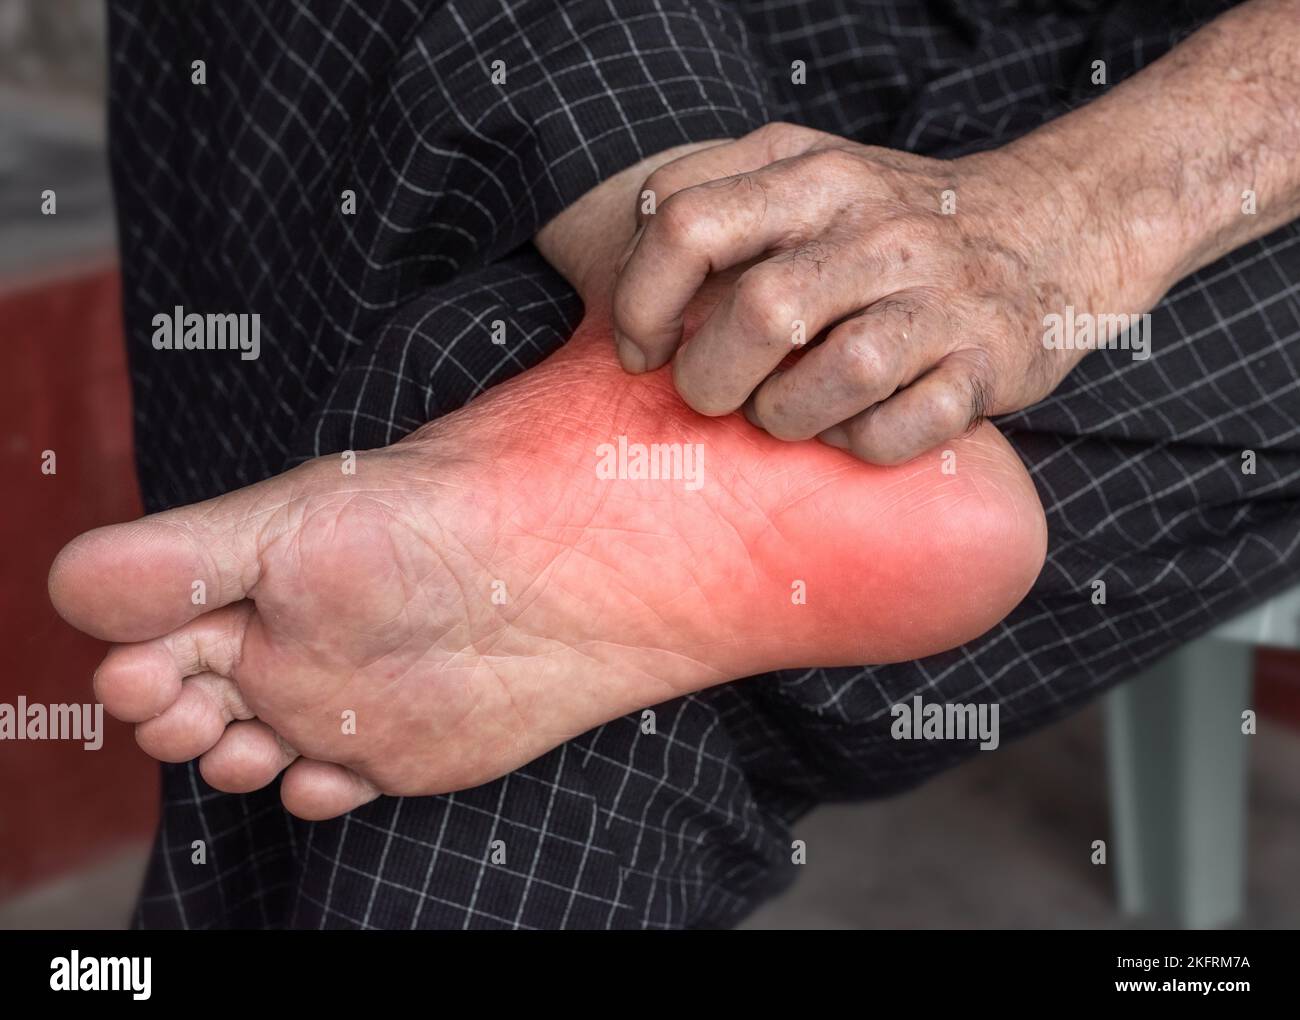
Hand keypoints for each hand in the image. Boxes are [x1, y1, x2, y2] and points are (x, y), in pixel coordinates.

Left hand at [610, 122, 1145, 463]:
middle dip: (709, 378)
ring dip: (783, 417)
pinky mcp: (986, 363)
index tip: (640, 347)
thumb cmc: (889, 225)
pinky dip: (860, 444)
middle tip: (710, 395)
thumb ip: (716, 200)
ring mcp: (940, 298)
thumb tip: (624, 279)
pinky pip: (902, 429)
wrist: (1049, 229)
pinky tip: (850, 428)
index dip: (639, 299)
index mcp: (814, 176)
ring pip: (837, 376)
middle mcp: (878, 230)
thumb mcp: (807, 174)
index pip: (686, 223)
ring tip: (779, 414)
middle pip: (760, 311)